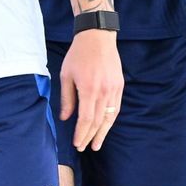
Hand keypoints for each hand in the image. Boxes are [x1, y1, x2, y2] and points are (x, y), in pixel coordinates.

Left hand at [59, 28, 122, 151]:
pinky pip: (116, 108)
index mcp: (89, 89)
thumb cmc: (78, 55)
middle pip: (98, 122)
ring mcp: (114, 89)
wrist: (97, 37)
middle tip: (84, 147)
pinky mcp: (119, 86)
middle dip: (90, 136)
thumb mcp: (66, 75)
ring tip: (97, 144)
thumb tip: (65, 118)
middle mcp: (104, 92)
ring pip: (109, 117)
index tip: (77, 143)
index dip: (81, 133)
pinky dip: (111, 120)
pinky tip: (106, 127)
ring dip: (103, 133)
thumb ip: (67, 98)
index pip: (86, 119)